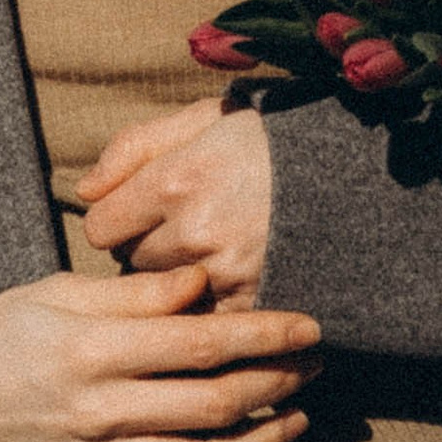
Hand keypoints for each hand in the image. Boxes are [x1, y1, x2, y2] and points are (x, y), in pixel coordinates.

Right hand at [0, 263, 318, 441]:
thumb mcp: (56, 290)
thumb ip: (135, 292)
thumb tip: (204, 283)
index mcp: (92, 351)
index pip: (200, 345)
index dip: (265, 336)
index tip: (309, 326)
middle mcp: (101, 414)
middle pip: (214, 407)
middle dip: (278, 385)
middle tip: (315, 366)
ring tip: (297, 422)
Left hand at [82, 98, 271, 305]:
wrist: (358, 177)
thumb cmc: (272, 142)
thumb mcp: (203, 119)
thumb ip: (134, 148)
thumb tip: (83, 190)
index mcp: (177, 179)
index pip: (102, 226)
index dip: (118, 218)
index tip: (140, 212)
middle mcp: (196, 231)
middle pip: (133, 261)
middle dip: (150, 247)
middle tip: (187, 226)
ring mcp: (227, 274)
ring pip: (165, 295)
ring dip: (178, 280)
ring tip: (212, 251)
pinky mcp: (255, 306)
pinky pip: (203, 322)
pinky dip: (210, 308)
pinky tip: (230, 283)